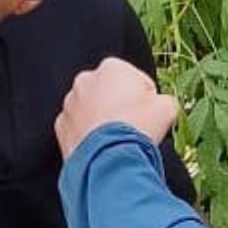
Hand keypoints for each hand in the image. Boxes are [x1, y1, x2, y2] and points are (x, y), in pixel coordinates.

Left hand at [56, 58, 180, 158]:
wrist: (110, 160)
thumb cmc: (139, 127)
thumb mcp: (168, 107)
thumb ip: (163, 99)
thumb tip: (160, 105)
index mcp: (111, 67)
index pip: (135, 79)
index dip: (146, 98)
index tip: (149, 114)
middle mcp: (85, 80)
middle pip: (110, 92)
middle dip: (120, 105)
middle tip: (133, 127)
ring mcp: (69, 103)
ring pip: (91, 109)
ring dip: (102, 120)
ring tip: (116, 140)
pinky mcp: (60, 127)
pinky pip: (78, 128)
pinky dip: (88, 135)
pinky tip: (101, 147)